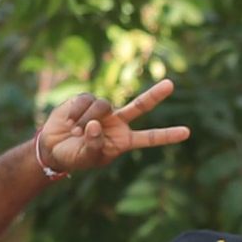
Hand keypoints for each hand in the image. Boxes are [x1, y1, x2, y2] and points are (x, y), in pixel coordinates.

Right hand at [37, 79, 188, 176]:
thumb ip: (94, 144)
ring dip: (87, 118)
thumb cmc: (75, 157)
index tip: (187, 133)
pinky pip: (85, 100)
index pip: (149, 138)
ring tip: (75, 131)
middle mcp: (118, 123)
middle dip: (155, 95)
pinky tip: (69, 122)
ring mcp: (104, 110)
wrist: (54, 146)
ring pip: (103, 105)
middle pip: (140, 106)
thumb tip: (96, 125)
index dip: (167, 135)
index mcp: (124, 141)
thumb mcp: (87, 157)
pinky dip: (76, 112)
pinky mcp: (86, 100)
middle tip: (171, 84)